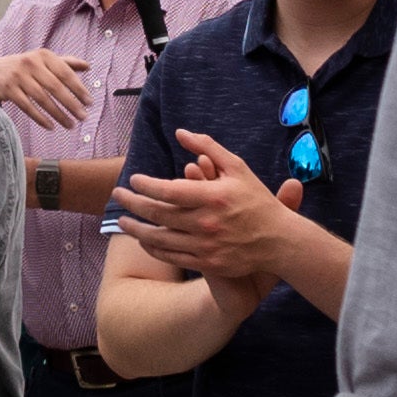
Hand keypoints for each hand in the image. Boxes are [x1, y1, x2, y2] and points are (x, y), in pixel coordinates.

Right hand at [0, 47, 93, 130]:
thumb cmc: (22, 68)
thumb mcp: (41, 60)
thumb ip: (64, 62)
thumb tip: (87, 66)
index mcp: (42, 55)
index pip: (65, 72)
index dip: (79, 88)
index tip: (89, 102)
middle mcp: (30, 63)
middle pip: (55, 86)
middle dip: (71, 103)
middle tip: (83, 117)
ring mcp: (18, 76)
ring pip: (42, 98)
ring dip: (58, 114)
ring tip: (70, 124)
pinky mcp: (8, 90)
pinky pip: (28, 107)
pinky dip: (40, 118)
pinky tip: (51, 126)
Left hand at [115, 130, 300, 288]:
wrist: (279, 241)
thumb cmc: (256, 200)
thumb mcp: (237, 167)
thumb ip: (208, 147)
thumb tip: (180, 132)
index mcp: (213, 197)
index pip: (168, 190)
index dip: (145, 185)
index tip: (133, 180)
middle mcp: (207, 223)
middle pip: (158, 214)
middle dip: (132, 203)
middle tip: (117, 195)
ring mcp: (206, 246)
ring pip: (160, 239)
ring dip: (136, 229)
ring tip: (122, 220)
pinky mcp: (208, 264)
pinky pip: (171, 257)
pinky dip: (153, 248)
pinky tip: (144, 240)